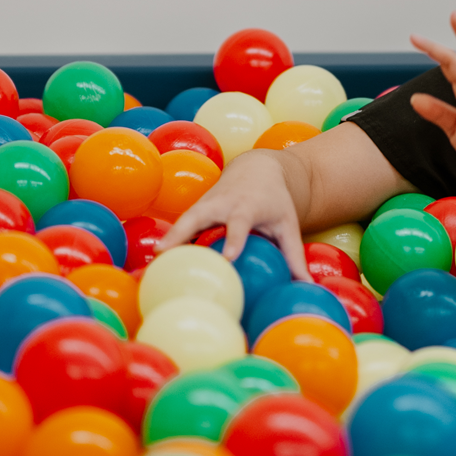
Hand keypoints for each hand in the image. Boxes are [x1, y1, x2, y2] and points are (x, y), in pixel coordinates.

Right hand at [154, 150, 313, 280]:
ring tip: (148, 264)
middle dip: (180, 233)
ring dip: (166, 239)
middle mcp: (220, 203)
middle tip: (163, 254)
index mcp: (246, 206)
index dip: (233, 238)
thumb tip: (307, 287)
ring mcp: (204, 204)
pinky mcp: (196, 209)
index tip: (228, 257)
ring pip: (181, 221)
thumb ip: (294, 256)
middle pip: (196, 217)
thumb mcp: (288, 225)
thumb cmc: (276, 201)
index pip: (239, 222)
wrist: (258, 168)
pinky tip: (154, 264)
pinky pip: (180, 227)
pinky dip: (167, 242)